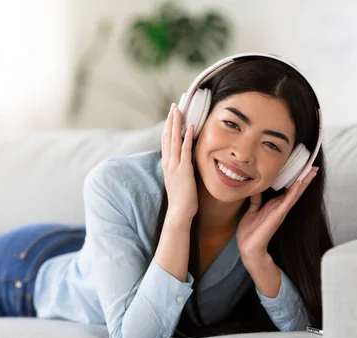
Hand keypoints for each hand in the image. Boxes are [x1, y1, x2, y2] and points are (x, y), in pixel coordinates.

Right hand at [161, 104, 197, 220]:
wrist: (179, 212)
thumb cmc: (182, 199)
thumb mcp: (178, 181)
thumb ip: (180, 169)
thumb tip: (185, 162)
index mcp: (167, 165)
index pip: (166, 142)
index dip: (168, 127)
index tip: (171, 116)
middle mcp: (169, 163)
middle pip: (168, 137)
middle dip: (171, 121)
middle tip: (174, 106)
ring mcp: (175, 165)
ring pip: (174, 140)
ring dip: (176, 124)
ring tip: (179, 110)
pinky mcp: (184, 170)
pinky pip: (185, 150)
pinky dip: (187, 137)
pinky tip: (190, 126)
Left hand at [236, 167, 318, 263]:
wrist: (248, 247)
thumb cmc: (250, 231)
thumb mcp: (252, 210)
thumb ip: (255, 199)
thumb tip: (255, 186)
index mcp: (274, 204)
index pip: (287, 189)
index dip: (294, 178)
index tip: (301, 166)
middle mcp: (279, 206)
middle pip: (295, 189)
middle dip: (304, 177)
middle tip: (313, 165)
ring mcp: (280, 210)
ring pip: (295, 193)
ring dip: (304, 181)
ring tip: (312, 170)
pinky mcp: (278, 215)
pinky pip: (288, 201)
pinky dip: (294, 191)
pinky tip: (300, 182)